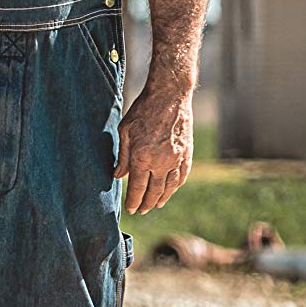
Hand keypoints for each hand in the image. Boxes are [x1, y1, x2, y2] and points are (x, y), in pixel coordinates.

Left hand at [116, 84, 193, 212]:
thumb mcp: (125, 131)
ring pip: (170, 187)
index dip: (133, 201)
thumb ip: (122, 156)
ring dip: (162, 198)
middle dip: (146, 204)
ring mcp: (176, 159)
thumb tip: (118, 176)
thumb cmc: (143, 111)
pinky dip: (176, 186)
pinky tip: (171, 190)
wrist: (170, 96)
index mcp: (141, 158)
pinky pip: (182, 175)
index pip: (137, 188)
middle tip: (141, 210)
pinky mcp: (187, 153)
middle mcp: (160, 162)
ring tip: (156, 205)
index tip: (130, 209)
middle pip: (154, 192)